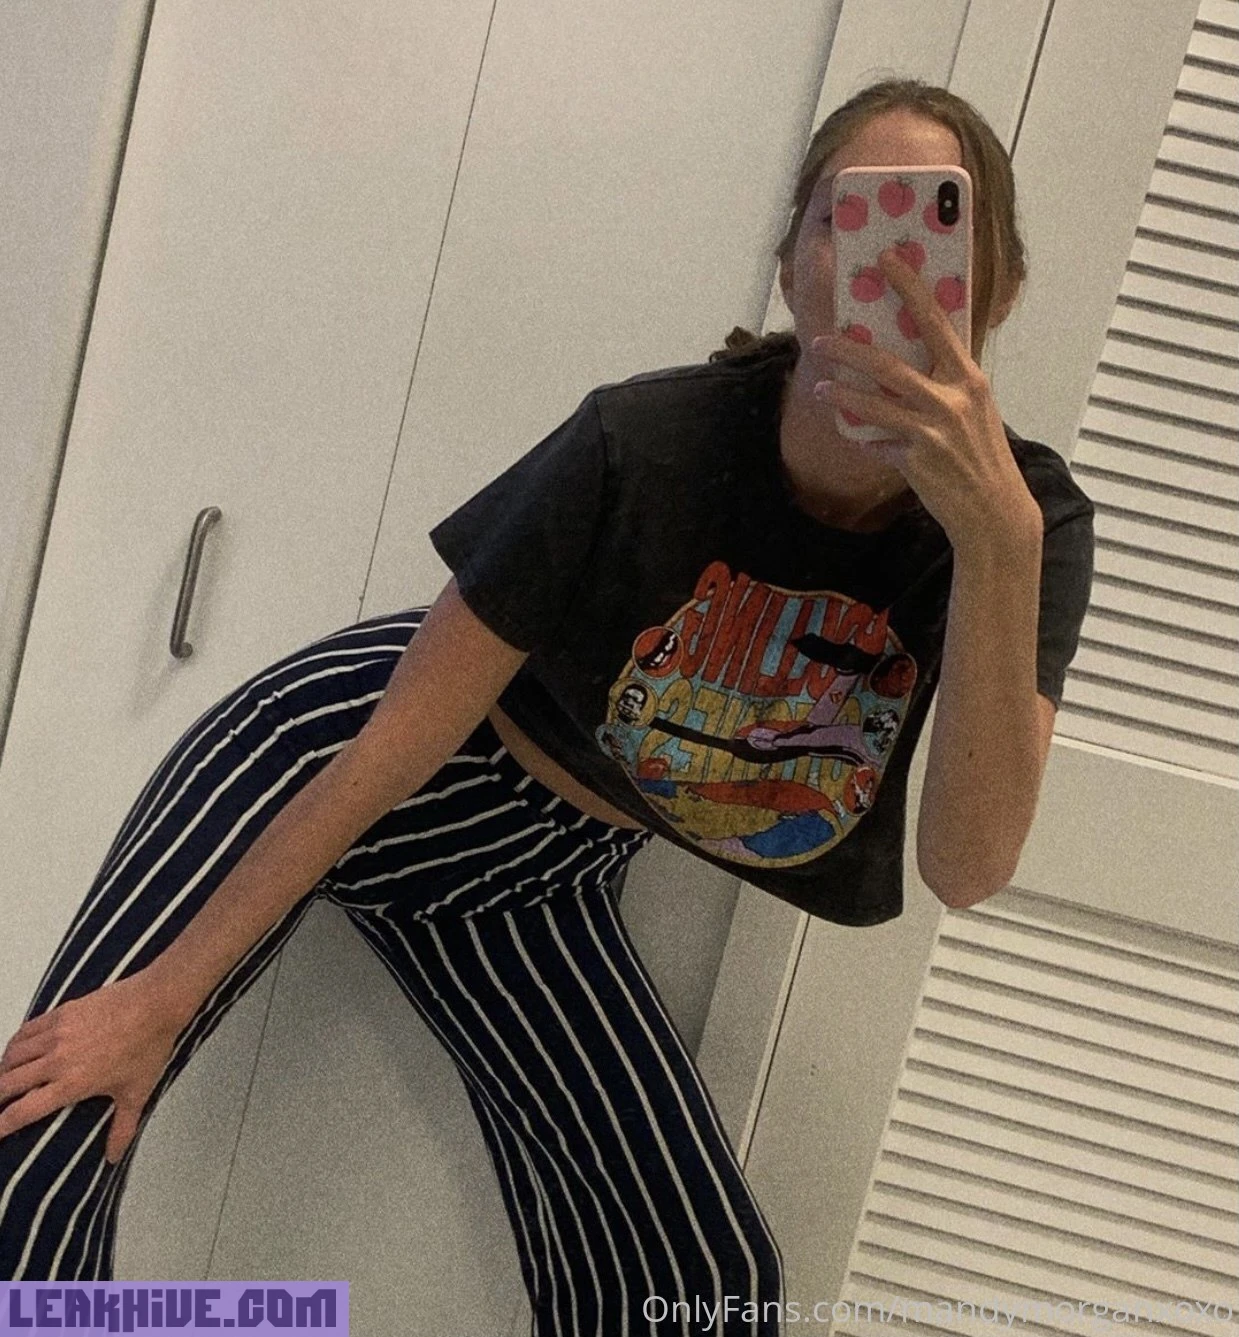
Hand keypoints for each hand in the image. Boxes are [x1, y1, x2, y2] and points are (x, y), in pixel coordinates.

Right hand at [0, 972, 183, 1163]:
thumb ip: (122, 1128)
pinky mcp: (61, 1012)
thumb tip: (114, 1158)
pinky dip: (15, 1043)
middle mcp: (56, 1060)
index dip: (1, 1125)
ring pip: (12, 1055)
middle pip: (7, 1083)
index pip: (22, 1112)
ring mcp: (56, 1033)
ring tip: (3, 1080)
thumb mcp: (136, 1093)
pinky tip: (16, 1050)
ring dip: (3, 1070)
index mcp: (72, 1084)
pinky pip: (27, 1029)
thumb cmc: (148, 1047)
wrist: (155, 1004)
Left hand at [812, 249, 1039, 548]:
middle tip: (821, 339)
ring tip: (821, 386)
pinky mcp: (916, 459)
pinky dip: (862, 438)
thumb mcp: (975, 411)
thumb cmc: (981, 457)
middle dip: (850, 349)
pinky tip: (850, 433)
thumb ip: (946, 384)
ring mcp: (933, 429)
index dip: (911, 287)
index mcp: (969, 377)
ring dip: (842, 393)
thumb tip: (909, 362)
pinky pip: (876, 443)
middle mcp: (952, 398)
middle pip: (890, 363)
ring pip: (874, 403)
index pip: (936, 321)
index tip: (887, 259)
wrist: (993, 510)